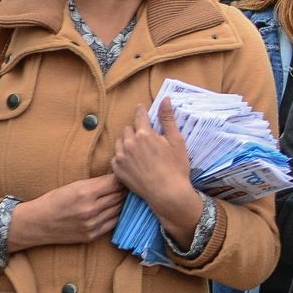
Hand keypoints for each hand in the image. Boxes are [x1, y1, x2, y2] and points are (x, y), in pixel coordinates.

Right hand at [8, 173, 126, 252]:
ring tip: (120, 196)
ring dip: (120, 202)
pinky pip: (113, 222)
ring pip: (118, 209)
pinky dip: (115, 214)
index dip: (121, 178)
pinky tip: (112, 209)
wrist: (36, 223)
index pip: (116, 183)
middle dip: (123, 190)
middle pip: (119, 196)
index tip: (124, 176)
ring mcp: (91, 225)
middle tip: (126, 185)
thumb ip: (98, 182)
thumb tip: (121, 178)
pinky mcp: (91, 236)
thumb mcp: (74, 185)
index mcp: (84, 193)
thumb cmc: (55, 200)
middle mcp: (89, 210)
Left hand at [112, 102, 202, 238]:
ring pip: (119, 141)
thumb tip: (166, 99)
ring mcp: (121, 157)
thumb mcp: (176, 141)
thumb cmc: (176, 166)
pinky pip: (116, 156)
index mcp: (144, 134)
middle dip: (135, 128)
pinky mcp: (117, 170)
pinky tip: (134, 161)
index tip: (142, 109)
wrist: (167, 193)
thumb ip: (168, 119)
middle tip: (145, 135)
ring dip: (127, 141)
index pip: (139, 115)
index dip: (142, 111)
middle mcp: (129, 143)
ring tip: (138, 148)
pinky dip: (123, 155)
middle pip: (127, 128)